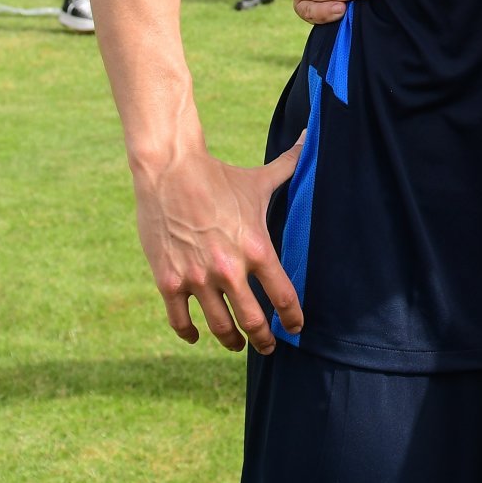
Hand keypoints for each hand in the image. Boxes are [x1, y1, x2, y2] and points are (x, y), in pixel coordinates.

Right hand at [133, 135, 305, 352]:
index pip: (284, 296)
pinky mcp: (168, 281)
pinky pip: (180, 320)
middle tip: (268, 347)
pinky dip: (190, 333)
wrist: (169, 172)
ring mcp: (197, 278)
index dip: (292, 318)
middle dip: (263, 339)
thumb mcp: (260, 178)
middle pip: (253, 321)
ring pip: (219, 326)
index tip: (296, 329)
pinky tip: (197, 336)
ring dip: (230, 340)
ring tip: (236, 344)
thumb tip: (313, 135)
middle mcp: (229, 269)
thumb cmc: (220, 176)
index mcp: (257, 248)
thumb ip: (291, 164)